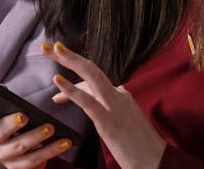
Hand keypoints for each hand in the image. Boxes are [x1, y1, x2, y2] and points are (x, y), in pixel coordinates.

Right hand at [0, 100, 72, 168]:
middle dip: (12, 124)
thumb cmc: (20, 129)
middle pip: (2, 134)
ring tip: (52, 128)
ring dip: (38, 138)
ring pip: (22, 149)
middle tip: (25, 116)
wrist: (29, 158)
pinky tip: (65, 142)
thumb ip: (6, 101)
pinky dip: (52, 151)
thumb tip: (2, 86)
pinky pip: (36, 161)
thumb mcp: (12, 115)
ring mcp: (6, 159)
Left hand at [43, 41, 165, 168]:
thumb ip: (107, 112)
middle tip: (48, 46)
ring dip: (71, 60)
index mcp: (121, 96)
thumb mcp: (122, 124)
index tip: (56, 81)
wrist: (155, 162)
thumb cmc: (138, 147)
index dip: (73, 81)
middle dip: (69, 56)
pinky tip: (57, 80)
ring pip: (91, 76)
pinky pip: (88, 102)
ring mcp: (114, 106)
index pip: (93, 81)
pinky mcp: (109, 121)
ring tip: (52, 49)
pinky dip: (72, 89)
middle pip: (91, 70)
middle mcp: (118, 95)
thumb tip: (92, 106)